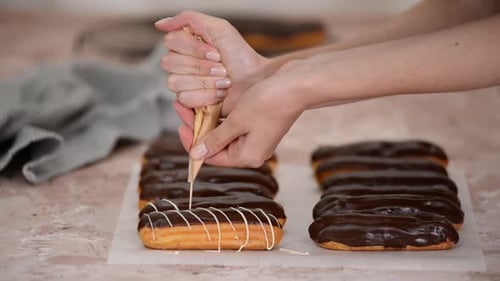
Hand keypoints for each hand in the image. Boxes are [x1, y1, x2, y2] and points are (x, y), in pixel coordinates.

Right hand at [155, 11, 269, 115]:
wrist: (255, 81)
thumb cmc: (241, 56)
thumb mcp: (219, 28)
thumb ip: (188, 19)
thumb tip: (160, 24)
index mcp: (185, 45)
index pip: (171, 42)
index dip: (194, 49)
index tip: (216, 52)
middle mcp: (181, 64)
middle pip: (170, 63)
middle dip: (201, 66)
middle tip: (222, 67)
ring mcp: (184, 85)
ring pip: (175, 82)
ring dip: (205, 81)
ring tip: (223, 81)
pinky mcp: (191, 104)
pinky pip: (184, 98)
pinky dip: (206, 95)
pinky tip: (219, 94)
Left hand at [174, 73, 304, 166]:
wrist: (296, 85)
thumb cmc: (268, 103)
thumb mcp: (236, 122)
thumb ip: (215, 139)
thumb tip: (195, 155)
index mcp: (247, 156)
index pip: (212, 157)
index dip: (193, 143)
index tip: (181, 126)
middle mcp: (251, 150)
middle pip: (216, 144)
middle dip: (198, 127)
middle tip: (181, 107)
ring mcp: (255, 137)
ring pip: (223, 132)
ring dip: (207, 119)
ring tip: (190, 103)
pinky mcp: (258, 124)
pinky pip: (233, 124)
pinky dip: (220, 115)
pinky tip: (208, 102)